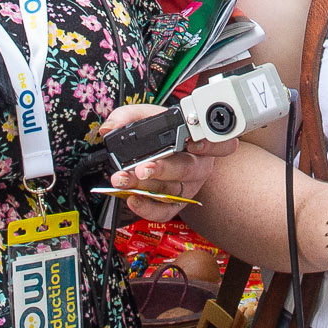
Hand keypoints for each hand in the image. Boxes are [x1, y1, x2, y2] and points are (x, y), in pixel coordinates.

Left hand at [100, 102, 227, 221]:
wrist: (171, 154)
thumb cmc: (167, 134)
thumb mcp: (152, 116)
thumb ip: (130, 115)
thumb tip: (109, 127)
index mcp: (201, 140)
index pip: (219, 144)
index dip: (208, 145)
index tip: (191, 143)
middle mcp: (198, 165)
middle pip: (186, 169)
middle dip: (162, 169)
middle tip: (141, 168)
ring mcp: (188, 186)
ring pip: (171, 190)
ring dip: (145, 187)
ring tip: (123, 181)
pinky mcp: (176, 203)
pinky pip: (165, 211)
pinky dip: (147, 208)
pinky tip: (132, 199)